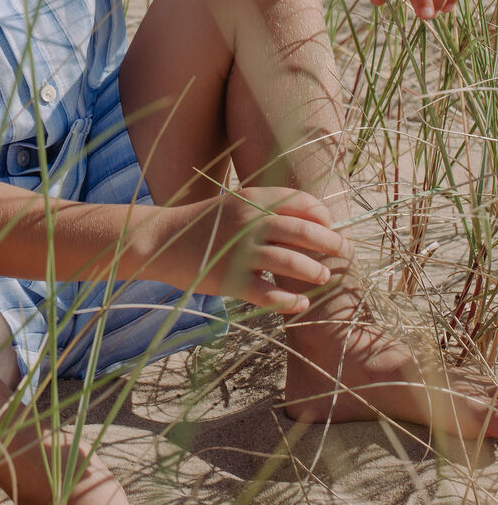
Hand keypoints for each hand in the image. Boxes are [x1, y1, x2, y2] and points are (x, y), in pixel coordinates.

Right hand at [153, 186, 347, 315]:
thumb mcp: (234, 204)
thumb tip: (310, 219)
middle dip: (330, 243)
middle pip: (302, 232)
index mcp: (252, 199)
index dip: (322, 216)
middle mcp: (249, 222)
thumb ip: (266, 208)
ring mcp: (240, 251)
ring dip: (313, 271)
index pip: (300, 203)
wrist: (161, 240)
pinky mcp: (230, 279)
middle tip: (343, 252)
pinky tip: (300, 304)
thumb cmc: (203, 223)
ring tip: (323, 277)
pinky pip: (268, 294)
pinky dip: (289, 302)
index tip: (330, 228)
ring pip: (290, 263)